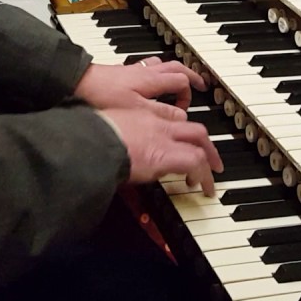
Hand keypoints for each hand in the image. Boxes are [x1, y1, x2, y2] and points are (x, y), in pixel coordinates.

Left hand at [74, 56, 206, 119]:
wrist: (77, 83)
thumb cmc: (103, 95)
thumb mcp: (136, 110)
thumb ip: (160, 113)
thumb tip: (181, 117)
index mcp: (152, 79)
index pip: (181, 80)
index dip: (189, 94)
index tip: (187, 108)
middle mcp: (146, 71)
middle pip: (176, 67)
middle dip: (190, 76)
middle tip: (199, 85)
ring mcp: (134, 70)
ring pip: (161, 65)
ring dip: (172, 73)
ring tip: (177, 83)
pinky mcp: (123, 74)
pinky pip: (147, 68)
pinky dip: (155, 74)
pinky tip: (149, 85)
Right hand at [100, 107, 222, 195]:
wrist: (88, 142)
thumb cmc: (89, 138)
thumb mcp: (105, 127)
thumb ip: (116, 134)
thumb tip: (114, 148)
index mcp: (140, 115)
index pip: (170, 118)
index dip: (180, 132)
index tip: (182, 143)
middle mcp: (156, 123)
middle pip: (193, 128)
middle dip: (206, 144)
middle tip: (212, 160)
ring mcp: (163, 138)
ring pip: (199, 142)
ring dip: (208, 160)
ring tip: (209, 179)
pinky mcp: (165, 156)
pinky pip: (194, 162)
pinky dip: (202, 175)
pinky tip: (202, 186)